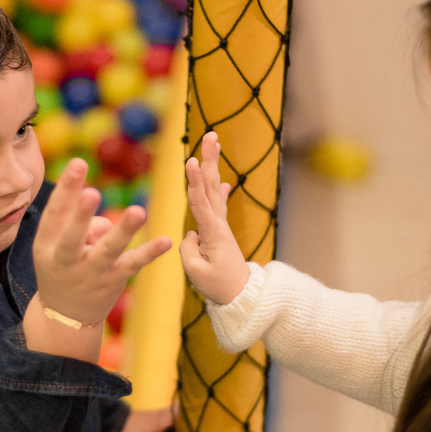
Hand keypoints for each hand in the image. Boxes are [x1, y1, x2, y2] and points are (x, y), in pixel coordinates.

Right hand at [33, 158, 172, 325]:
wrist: (65, 316)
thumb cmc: (61, 266)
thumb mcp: (53, 246)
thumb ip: (72, 223)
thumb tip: (102, 217)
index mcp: (45, 246)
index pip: (54, 214)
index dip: (65, 190)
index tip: (79, 163)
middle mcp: (66, 261)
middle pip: (73, 237)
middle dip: (81, 216)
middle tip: (91, 192)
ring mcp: (91, 274)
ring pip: (108, 251)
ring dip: (123, 231)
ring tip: (137, 211)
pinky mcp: (113, 282)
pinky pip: (132, 265)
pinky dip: (149, 253)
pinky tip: (166, 241)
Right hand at [180, 132, 248, 303]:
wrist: (241, 296)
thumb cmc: (218, 286)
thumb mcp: (196, 272)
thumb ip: (189, 249)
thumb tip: (192, 235)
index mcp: (212, 232)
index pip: (200, 201)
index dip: (194, 181)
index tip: (190, 161)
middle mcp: (218, 224)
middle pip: (211, 186)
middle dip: (209, 159)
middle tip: (210, 135)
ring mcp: (220, 226)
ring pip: (214, 190)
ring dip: (212, 166)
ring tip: (214, 144)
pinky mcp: (220, 232)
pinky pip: (217, 207)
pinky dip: (218, 191)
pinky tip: (221, 181)